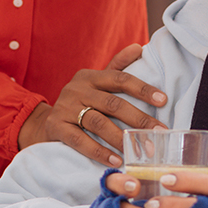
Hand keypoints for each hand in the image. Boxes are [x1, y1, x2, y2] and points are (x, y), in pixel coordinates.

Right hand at [17, 44, 167, 166]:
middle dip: (139, 119)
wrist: (44, 122)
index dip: (143, 89)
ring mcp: (65, 108)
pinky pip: (80, 140)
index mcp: (90, 76)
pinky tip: (116, 160)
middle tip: (159, 133)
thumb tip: (138, 47)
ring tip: (140, 151)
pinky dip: (99, 151)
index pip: (120, 78)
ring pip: (98, 123)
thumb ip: (117, 66)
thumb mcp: (96, 83)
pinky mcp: (56, 127)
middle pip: (113, 103)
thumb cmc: (79, 102)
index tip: (164, 100)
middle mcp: (77, 89)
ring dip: (121, 138)